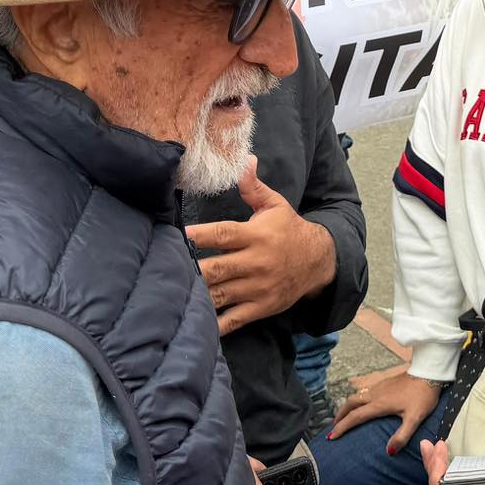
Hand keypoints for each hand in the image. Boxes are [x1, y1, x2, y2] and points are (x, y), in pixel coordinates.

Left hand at [185, 158, 336, 334]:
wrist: (319, 261)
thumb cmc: (289, 230)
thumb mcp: (275, 205)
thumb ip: (253, 186)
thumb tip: (244, 160)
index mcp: (256, 235)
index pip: (223, 234)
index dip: (198, 235)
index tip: (176, 235)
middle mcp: (256, 262)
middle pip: (216, 268)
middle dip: (190, 270)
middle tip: (164, 270)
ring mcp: (257, 288)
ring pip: (220, 295)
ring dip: (196, 296)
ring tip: (171, 295)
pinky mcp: (260, 307)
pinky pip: (233, 320)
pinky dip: (214, 325)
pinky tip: (193, 325)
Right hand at [330, 367, 441, 452]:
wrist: (428, 372)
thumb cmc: (422, 396)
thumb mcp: (415, 418)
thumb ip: (402, 435)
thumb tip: (389, 451)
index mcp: (379, 404)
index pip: (355, 417)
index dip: (342, 427)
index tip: (332, 436)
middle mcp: (375, 394)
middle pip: (350, 403)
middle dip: (339, 416)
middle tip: (333, 427)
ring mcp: (379, 387)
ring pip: (356, 396)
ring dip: (346, 407)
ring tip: (343, 418)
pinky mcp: (384, 383)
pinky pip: (363, 393)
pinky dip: (356, 401)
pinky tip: (361, 406)